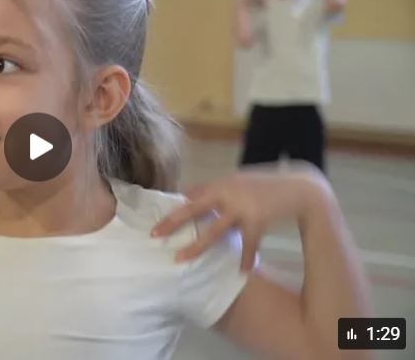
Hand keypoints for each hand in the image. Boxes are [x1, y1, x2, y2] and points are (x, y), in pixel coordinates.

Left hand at [151, 166, 332, 270]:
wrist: (299, 186)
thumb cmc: (264, 185)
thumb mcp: (238, 181)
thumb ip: (217, 190)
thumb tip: (190, 196)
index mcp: (221, 183)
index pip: (190, 195)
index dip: (173, 207)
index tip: (154, 219)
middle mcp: (227, 193)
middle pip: (193, 208)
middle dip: (172, 222)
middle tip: (154, 234)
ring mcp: (242, 207)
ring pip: (213, 230)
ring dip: (196, 246)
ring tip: (181, 259)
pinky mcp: (258, 220)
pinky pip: (248, 244)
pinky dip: (246, 258)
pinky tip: (242, 271)